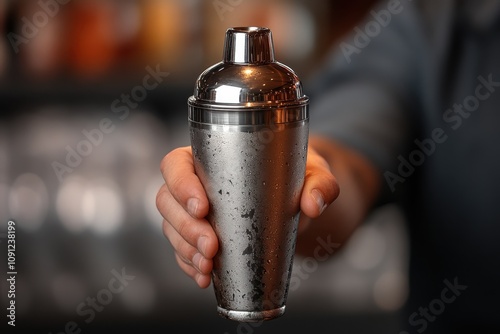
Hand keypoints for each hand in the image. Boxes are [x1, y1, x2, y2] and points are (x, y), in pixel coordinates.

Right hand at [156, 145, 338, 287]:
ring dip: (185, 250)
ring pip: (171, 227)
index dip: (180, 185)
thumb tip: (311, 205)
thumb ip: (321, 183)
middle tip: (212, 247)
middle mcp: (196, 181)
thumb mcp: (313, 171)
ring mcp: (194, 211)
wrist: (295, 197)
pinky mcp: (200, 234)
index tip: (203, 207)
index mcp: (211, 155)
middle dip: (185, 228)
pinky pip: (182, 250)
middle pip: (167, 201)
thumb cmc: (296, 174)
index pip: (176, 164)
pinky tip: (203, 276)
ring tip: (207, 266)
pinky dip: (189, 265)